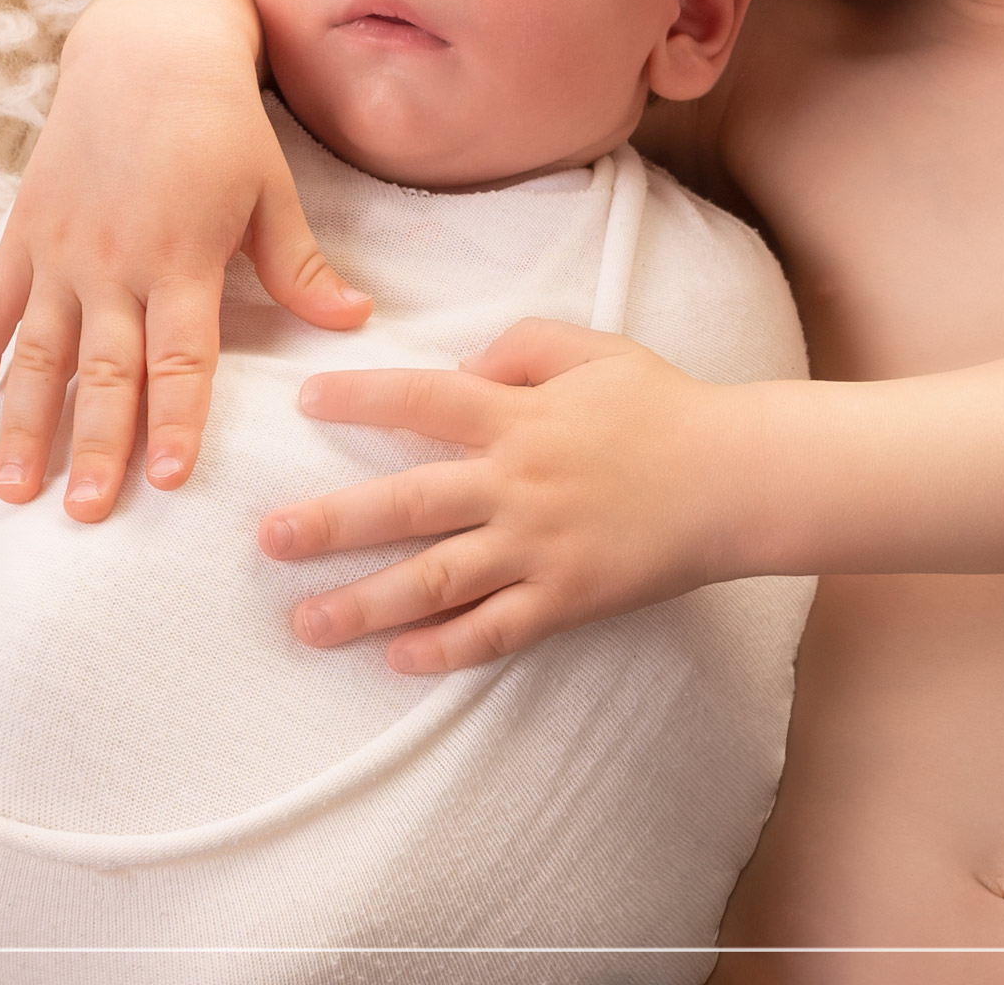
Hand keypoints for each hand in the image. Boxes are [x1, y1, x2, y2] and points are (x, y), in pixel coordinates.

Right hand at [0, 0, 374, 520]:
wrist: (148, 52)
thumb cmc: (223, 124)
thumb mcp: (271, 191)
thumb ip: (300, 266)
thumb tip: (352, 321)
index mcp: (182, 257)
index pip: (182, 357)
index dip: (178, 419)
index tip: (172, 481)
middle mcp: (115, 263)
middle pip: (105, 372)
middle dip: (96, 448)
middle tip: (86, 516)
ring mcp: (62, 250)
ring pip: (40, 353)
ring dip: (26, 425)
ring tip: (14, 493)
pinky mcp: (26, 231)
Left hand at [257, 319, 754, 670]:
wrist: (734, 478)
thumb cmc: (664, 406)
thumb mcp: (596, 349)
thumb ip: (525, 344)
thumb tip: (464, 360)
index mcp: (521, 416)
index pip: (424, 400)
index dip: (361, 396)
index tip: (305, 400)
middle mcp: (518, 482)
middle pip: (408, 503)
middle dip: (332, 522)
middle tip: (268, 539)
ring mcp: (539, 547)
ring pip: (436, 579)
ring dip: (366, 604)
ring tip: (306, 624)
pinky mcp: (566, 598)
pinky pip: (494, 630)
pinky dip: (445, 649)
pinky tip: (397, 660)